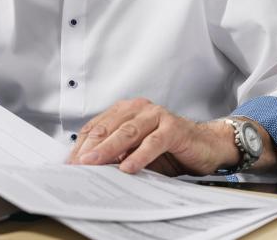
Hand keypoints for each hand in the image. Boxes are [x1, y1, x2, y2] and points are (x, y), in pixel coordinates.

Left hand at [66, 98, 245, 175]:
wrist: (206, 146)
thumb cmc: (169, 149)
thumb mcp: (136, 152)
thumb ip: (116, 154)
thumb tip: (90, 167)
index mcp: (125, 111)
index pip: (96, 126)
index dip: (81, 145)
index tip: (70, 162)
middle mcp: (139, 109)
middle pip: (108, 127)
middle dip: (90, 147)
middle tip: (77, 164)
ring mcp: (157, 116)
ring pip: (127, 132)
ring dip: (108, 149)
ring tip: (94, 163)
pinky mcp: (173, 128)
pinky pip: (153, 142)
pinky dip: (139, 156)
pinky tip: (127, 167)